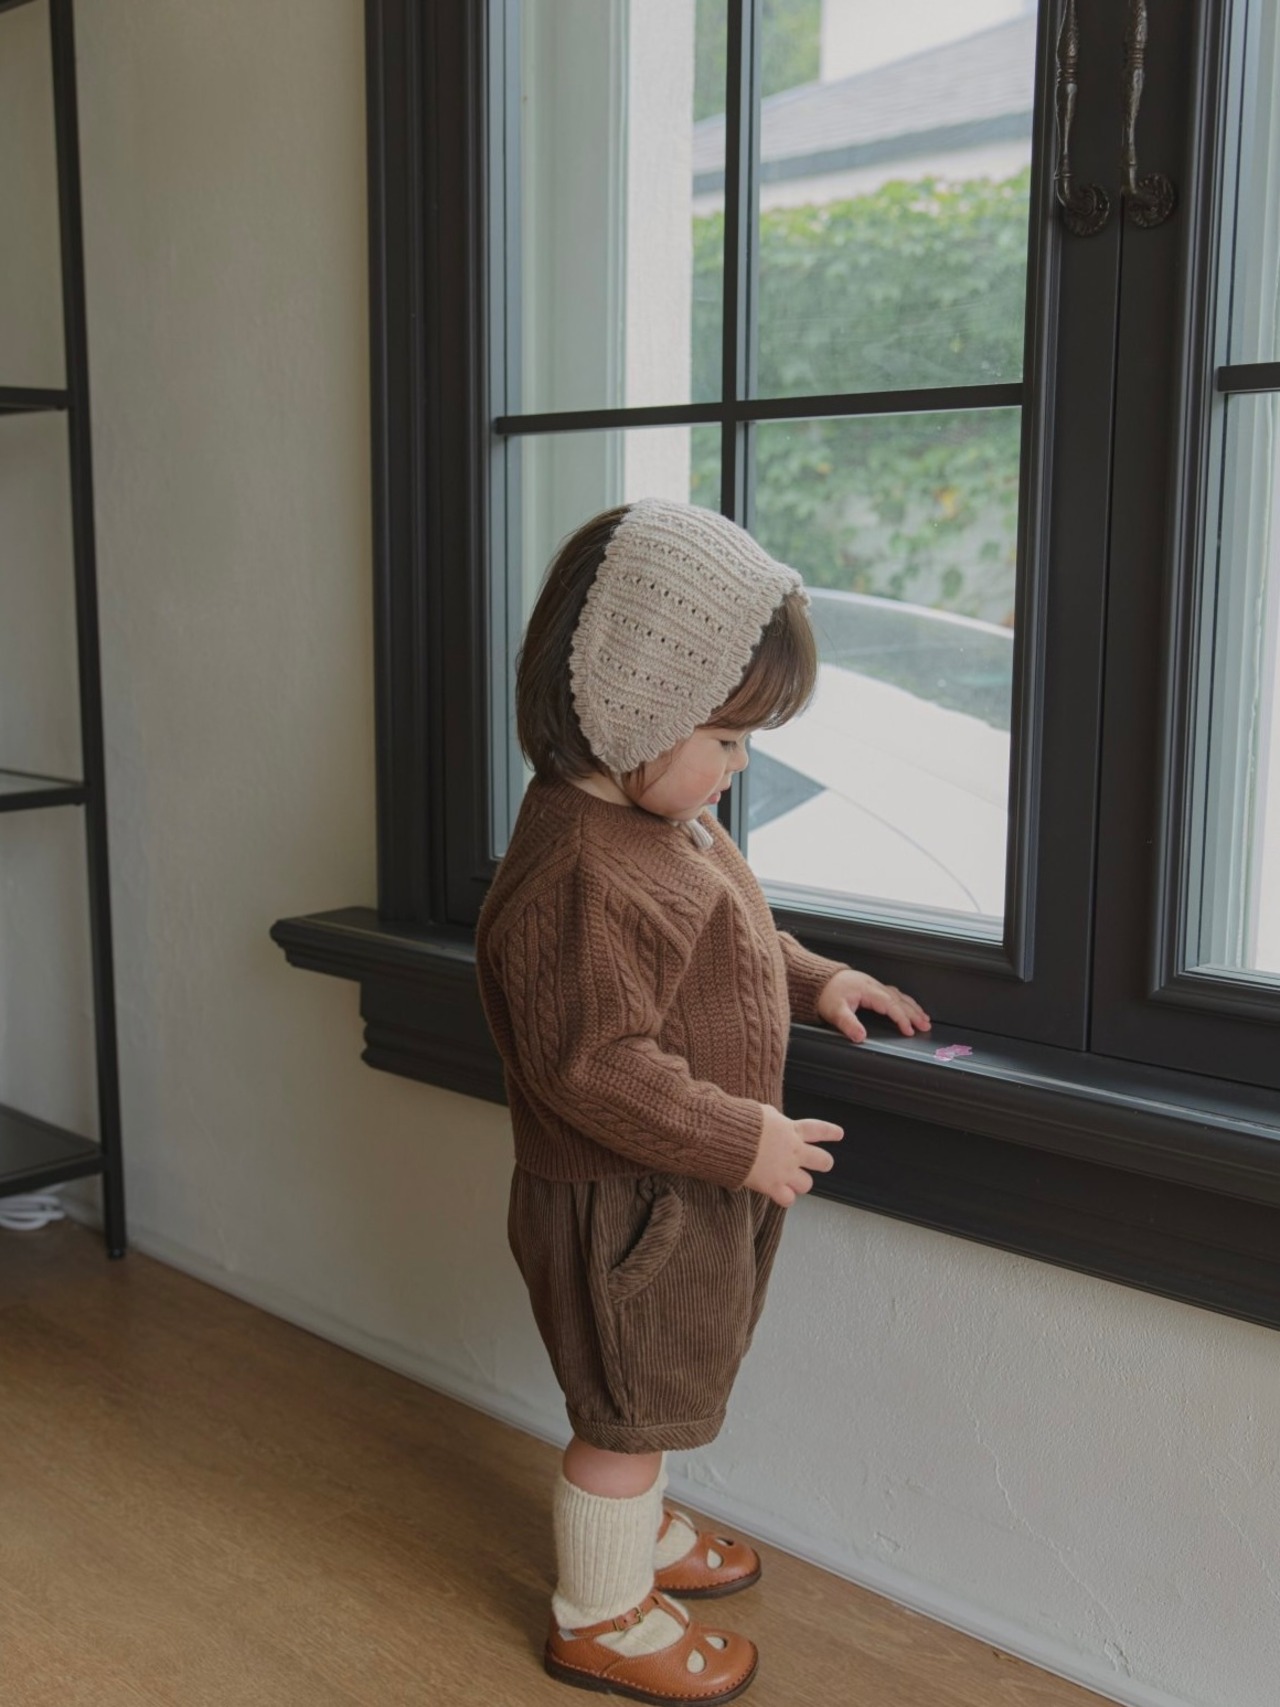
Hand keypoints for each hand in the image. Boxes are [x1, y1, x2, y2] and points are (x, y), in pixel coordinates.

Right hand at [743, 1104, 843, 1207]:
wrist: (728, 1138)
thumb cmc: (740, 1121)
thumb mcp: (761, 1112)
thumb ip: (773, 1118)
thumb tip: (775, 1119)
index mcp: (790, 1130)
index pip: (818, 1129)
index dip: (830, 1132)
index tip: (839, 1134)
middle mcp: (793, 1151)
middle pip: (822, 1161)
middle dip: (823, 1162)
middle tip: (820, 1164)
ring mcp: (785, 1170)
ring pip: (807, 1184)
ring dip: (801, 1182)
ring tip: (792, 1181)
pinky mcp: (772, 1185)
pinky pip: (788, 1200)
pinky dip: (785, 1198)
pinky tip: (779, 1194)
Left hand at [816, 969, 930, 1042]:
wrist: (817, 979)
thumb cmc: (825, 994)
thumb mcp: (834, 1011)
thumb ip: (848, 1024)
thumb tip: (860, 1036)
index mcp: (868, 990)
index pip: (890, 1005)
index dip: (901, 1018)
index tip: (909, 1030)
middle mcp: (873, 986)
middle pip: (899, 1000)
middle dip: (914, 1013)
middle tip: (926, 1025)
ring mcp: (873, 985)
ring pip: (899, 995)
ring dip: (912, 1006)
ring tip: (924, 1017)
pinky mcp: (871, 987)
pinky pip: (893, 993)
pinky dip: (904, 1001)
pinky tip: (908, 1005)